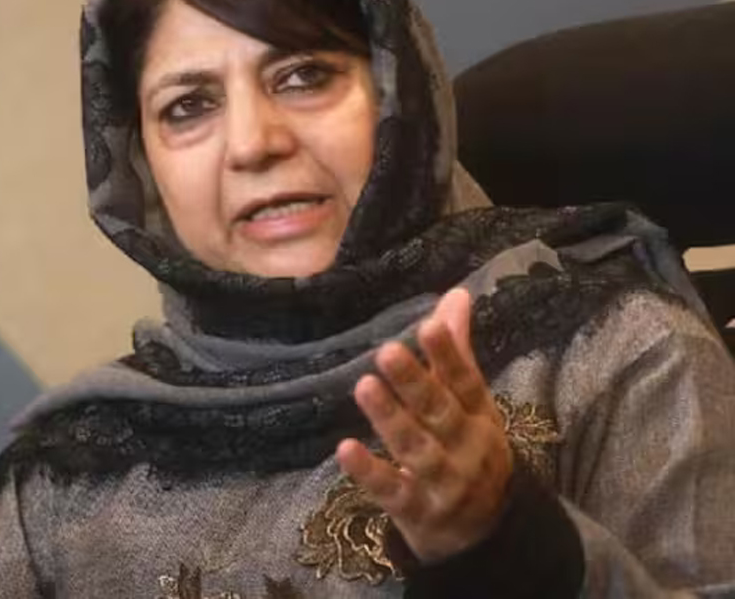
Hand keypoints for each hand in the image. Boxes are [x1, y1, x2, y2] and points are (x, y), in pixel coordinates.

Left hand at [336, 288, 512, 564]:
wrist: (485, 536)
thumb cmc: (469, 452)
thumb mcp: (472, 405)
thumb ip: (458, 352)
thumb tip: (457, 294)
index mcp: (480, 416)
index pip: (465, 382)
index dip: (448, 354)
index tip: (428, 325)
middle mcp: (466, 448)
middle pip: (440, 413)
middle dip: (415, 383)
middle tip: (386, 352)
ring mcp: (443, 483)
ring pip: (416, 449)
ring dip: (391, 419)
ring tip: (364, 386)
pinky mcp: (417, 512)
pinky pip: (392, 491)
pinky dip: (369, 472)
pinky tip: (345, 449)